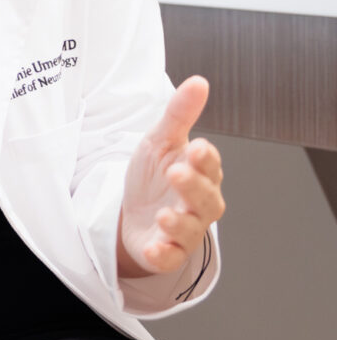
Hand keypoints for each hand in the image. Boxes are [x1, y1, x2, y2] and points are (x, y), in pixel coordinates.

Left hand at [119, 76, 225, 277]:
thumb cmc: (153, 178)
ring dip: (178, 222)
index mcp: (201, 174)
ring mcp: (185, 230)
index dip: (205, 158)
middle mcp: (199, 204)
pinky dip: (163, 254)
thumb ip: (179, 115)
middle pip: (204, 197)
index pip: (209, 165)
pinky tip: (154, 248)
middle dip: (193, 186)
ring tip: (164, 215)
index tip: (197, 147)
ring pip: (191, 229)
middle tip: (177, 172)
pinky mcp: (166, 251)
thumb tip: (198, 82)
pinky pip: (169, 256)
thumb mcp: (160, 142)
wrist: (131, 214)